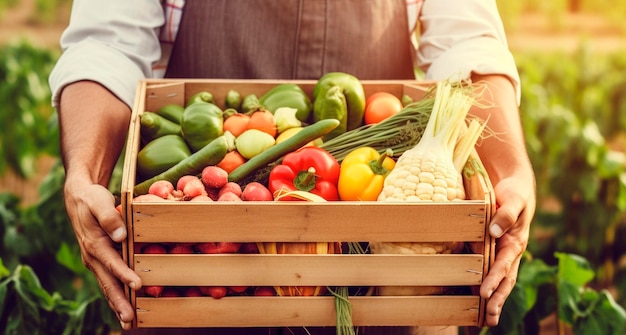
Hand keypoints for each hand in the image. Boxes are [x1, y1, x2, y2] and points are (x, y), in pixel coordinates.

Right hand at [59, 80, 138, 329]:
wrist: (78, 192)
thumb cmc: (90, 193)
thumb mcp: (97, 198)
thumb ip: (108, 215)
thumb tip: (120, 236)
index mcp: (92, 240)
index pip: (110, 260)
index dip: (123, 273)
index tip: (137, 285)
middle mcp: (92, 253)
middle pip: (106, 280)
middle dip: (119, 300)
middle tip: (131, 319)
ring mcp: (94, 257)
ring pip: (106, 283)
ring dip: (117, 301)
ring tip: (129, 320)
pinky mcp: (99, 256)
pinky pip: (107, 278)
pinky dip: (115, 291)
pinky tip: (126, 303)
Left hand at [469, 74, 536, 325]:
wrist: (513, 183)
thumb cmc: (514, 190)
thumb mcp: (513, 198)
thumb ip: (506, 213)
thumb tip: (495, 231)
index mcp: (516, 239)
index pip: (504, 263)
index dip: (494, 278)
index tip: (484, 291)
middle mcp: (510, 249)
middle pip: (505, 278)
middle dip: (497, 298)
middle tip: (489, 317)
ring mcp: (503, 251)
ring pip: (500, 278)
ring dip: (494, 297)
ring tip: (487, 319)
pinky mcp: (494, 248)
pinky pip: (490, 269)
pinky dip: (487, 284)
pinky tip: (477, 298)